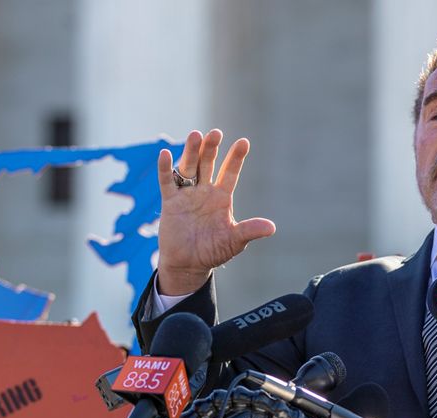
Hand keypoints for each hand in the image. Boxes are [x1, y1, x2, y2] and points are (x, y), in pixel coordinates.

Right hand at [155, 129, 276, 295]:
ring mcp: (187, 195)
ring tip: (195, 135)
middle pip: (208, 164)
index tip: (244, 142)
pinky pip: (167, 182)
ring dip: (191, 152)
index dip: (236, 158)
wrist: (188, 264)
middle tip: (216, 132)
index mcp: (222, 198)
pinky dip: (165, 169)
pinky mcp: (170, 202)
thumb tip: (271, 228)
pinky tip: (165, 155)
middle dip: (212, 149)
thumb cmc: (213, 251)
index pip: (230, 173)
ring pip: (188, 168)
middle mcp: (205, 191)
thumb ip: (249, 231)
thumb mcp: (234, 241)